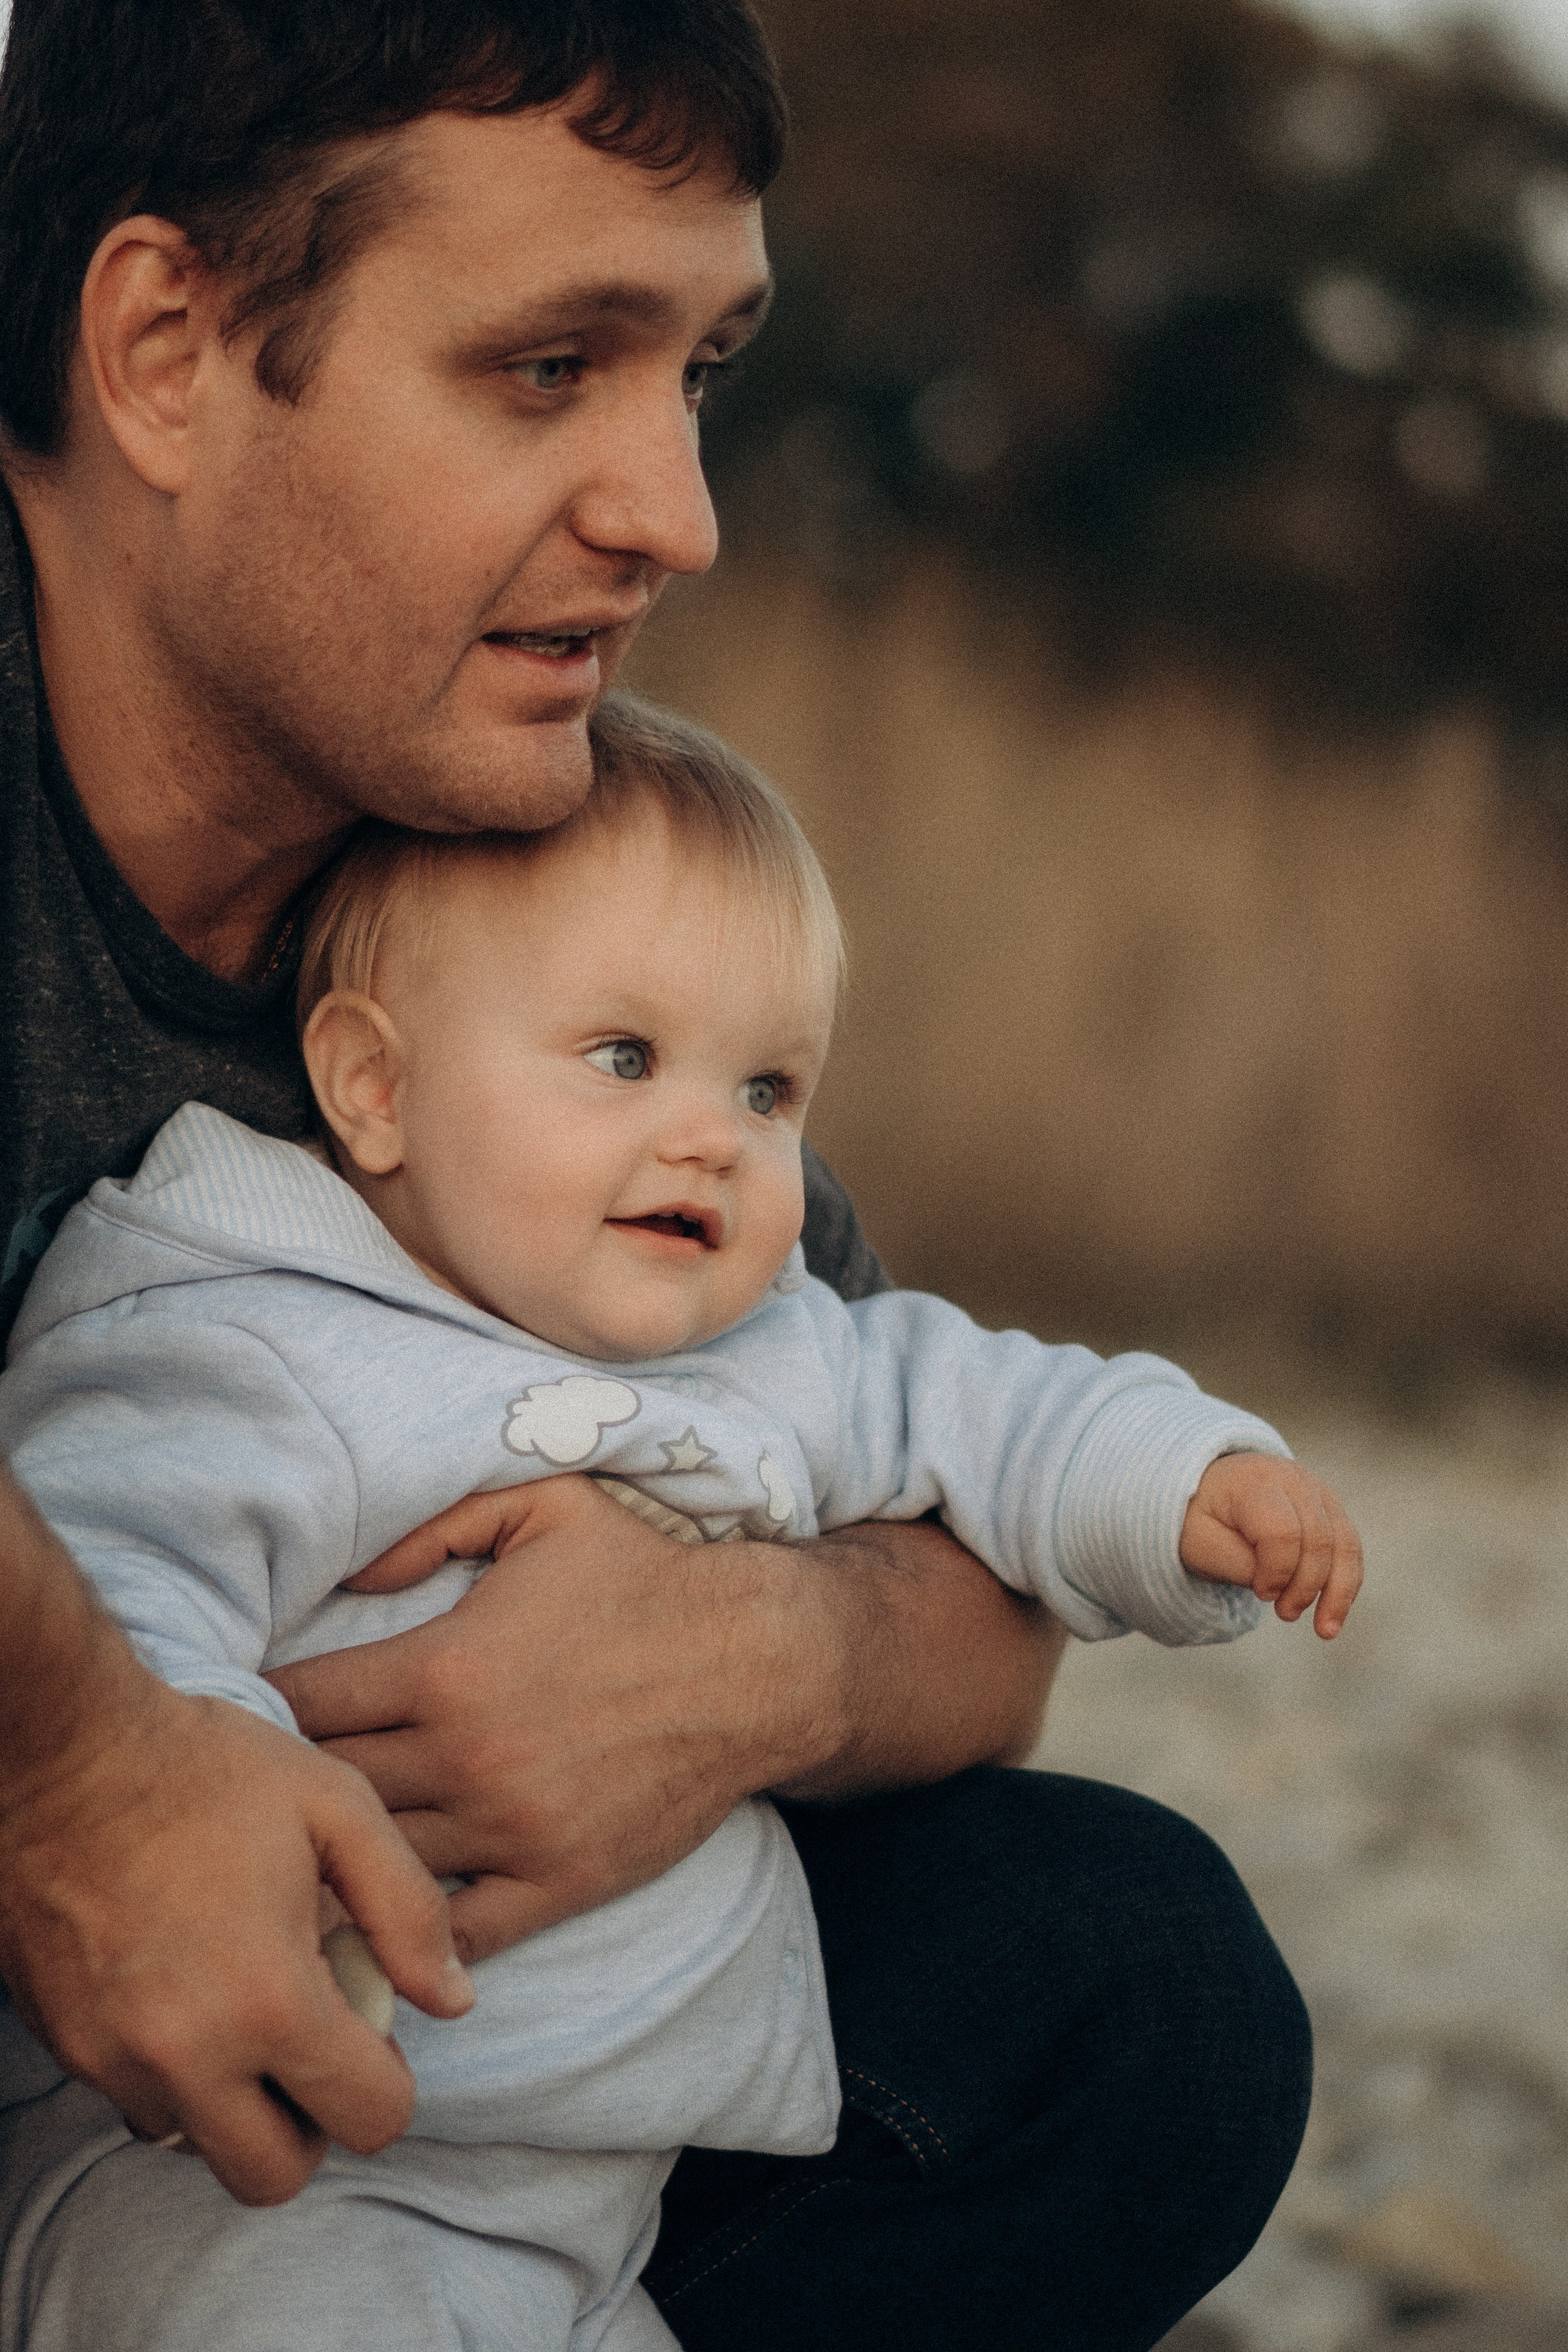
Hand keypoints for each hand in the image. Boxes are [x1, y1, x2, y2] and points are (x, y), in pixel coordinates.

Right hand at [0, 1663, 473, 2205]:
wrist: (64, 1751)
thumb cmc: (207, 1768)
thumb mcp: (337, 1808)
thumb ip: (409, 1910)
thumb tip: (453, 1999)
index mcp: (270, 2000)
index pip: (365, 2118)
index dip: (389, 2084)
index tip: (374, 2031)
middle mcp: (188, 2055)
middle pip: (271, 2175)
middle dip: (311, 2127)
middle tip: (315, 2052)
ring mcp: (114, 2058)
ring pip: (194, 2143)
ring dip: (233, 2105)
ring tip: (246, 2011)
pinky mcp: (62, 2044)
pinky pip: (134, 2100)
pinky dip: (171, 2074)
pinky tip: (186, 1993)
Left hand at [267, 1478, 1062, 1963]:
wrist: (760, 1663)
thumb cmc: (646, 1578)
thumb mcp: (544, 1508)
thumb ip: (436, 1524)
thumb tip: (353, 1576)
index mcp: (447, 1667)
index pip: (303, 1706)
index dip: (264, 1710)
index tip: (251, 1713)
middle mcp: (466, 1758)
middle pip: (324, 1794)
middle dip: (285, 1790)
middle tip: (262, 1793)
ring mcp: (511, 1830)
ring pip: (376, 1869)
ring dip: (335, 1863)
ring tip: (297, 1861)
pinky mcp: (557, 1881)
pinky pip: (454, 1935)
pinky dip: (410, 1936)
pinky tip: (379, 1925)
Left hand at [1179, 1453, 1362, 1638]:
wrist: (1211, 1489)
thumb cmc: (1202, 1518)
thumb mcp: (1200, 1542)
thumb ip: (1237, 1564)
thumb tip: (1278, 1587)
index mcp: (1254, 1483)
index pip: (1282, 1532)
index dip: (1277, 1572)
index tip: (1260, 1593)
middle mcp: (1293, 1480)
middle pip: (1319, 1539)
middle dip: (1306, 1586)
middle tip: (1284, 1614)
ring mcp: (1317, 1491)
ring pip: (1345, 1544)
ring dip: (1339, 1592)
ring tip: (1324, 1630)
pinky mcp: (1330, 1509)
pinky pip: (1350, 1549)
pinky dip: (1346, 1584)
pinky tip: (1333, 1614)